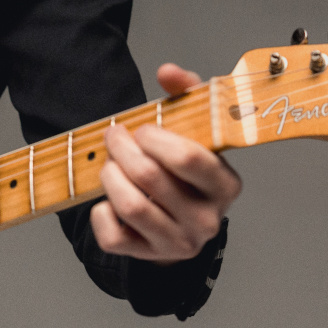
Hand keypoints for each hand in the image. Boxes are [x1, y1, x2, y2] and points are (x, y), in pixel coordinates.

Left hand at [89, 63, 241, 262]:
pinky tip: (107, 200)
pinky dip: (101, 213)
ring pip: (131, 206)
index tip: (141, 129)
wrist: (180, 225)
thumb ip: (186, 95)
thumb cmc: (185, 172)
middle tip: (113, 136)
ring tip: (109, 164)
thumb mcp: (194, 132)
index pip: (189, 158)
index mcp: (226, 186)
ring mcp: (178, 242)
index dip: (155, 138)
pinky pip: (113, 236)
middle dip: (122, 150)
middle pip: (151, 178)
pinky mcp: (148, 256)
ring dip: (110, 177)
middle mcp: (207, 219)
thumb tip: (167, 71)